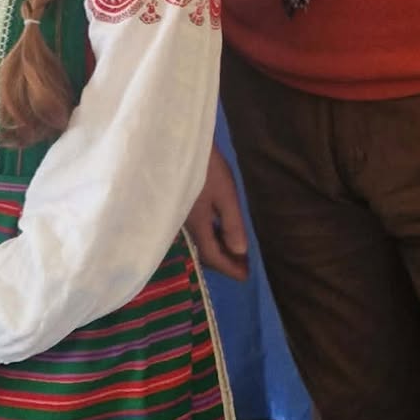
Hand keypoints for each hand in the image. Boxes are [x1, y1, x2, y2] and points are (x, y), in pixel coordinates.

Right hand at [186, 147, 250, 280]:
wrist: (174, 142)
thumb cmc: (204, 167)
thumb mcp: (224, 194)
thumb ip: (231, 223)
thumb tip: (240, 252)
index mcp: (197, 226)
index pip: (214, 256)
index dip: (230, 268)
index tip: (246, 277)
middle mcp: (185, 227)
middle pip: (204, 252)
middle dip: (224, 261)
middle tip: (243, 265)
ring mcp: (179, 217)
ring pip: (198, 242)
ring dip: (216, 249)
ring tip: (234, 251)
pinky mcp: (177, 207)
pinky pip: (194, 231)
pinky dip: (208, 237)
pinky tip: (216, 230)